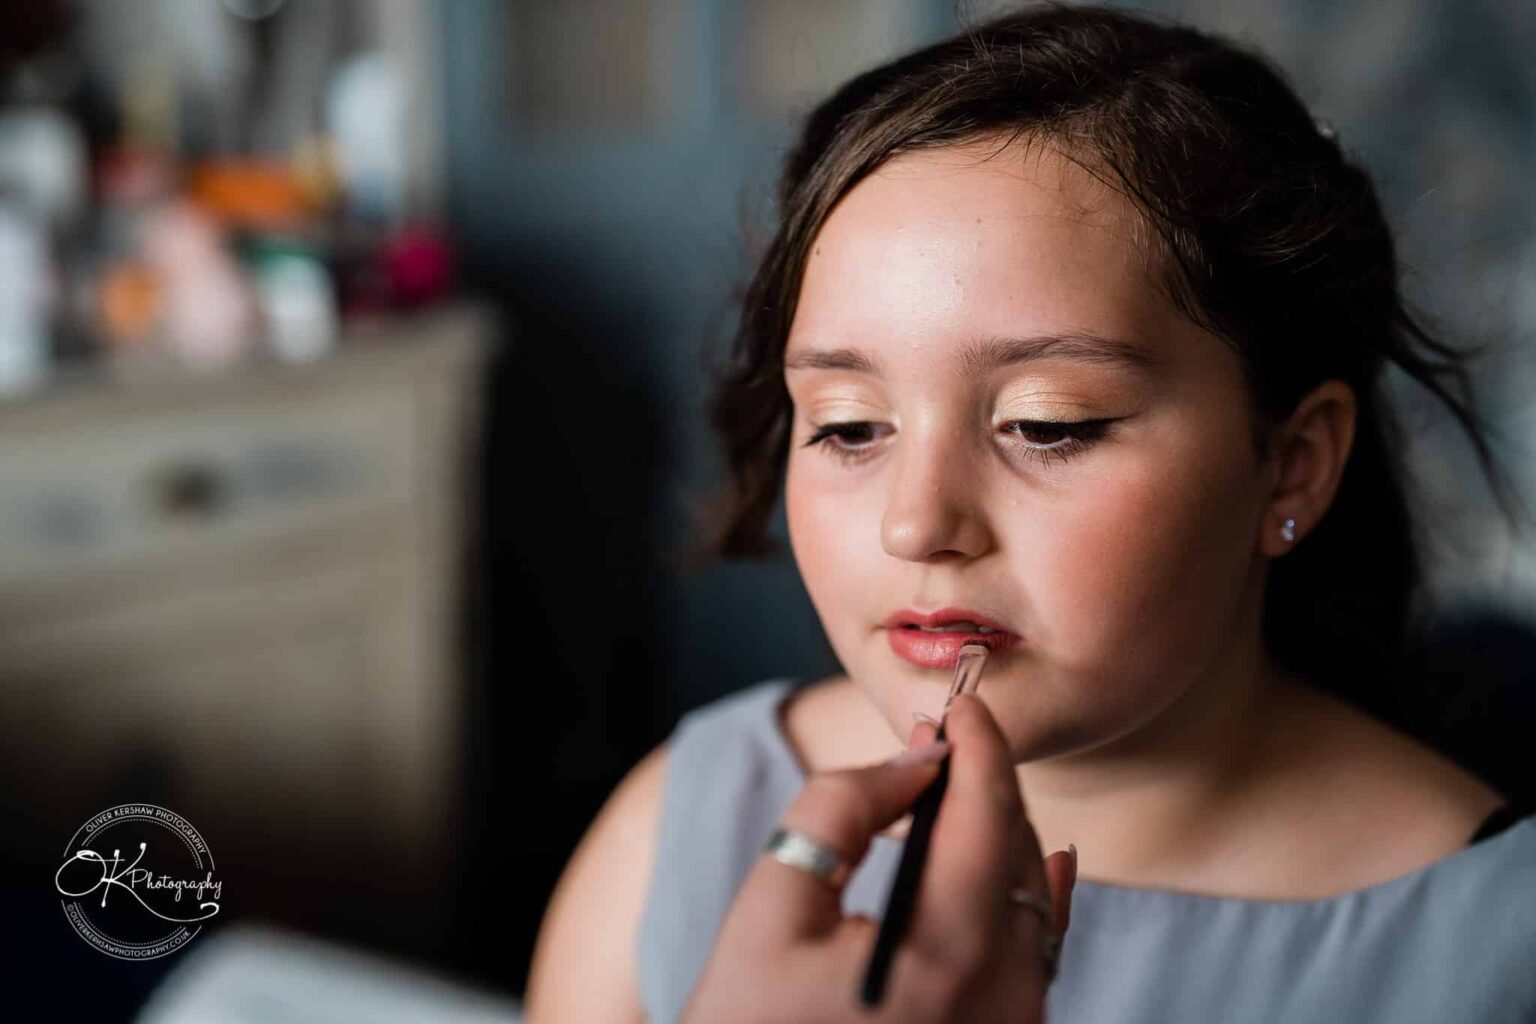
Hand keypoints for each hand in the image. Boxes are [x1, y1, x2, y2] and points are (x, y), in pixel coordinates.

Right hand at [680, 691, 1076, 1022]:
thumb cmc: (748, 1023)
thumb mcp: (771, 906)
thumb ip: (840, 811)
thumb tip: (914, 761)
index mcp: (944, 954)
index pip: (987, 814)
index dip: (979, 744)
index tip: (963, 701)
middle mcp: (1000, 995)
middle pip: (1019, 847)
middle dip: (982, 780)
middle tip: (939, 740)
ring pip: (1037, 892)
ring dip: (1002, 831)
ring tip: (956, 791)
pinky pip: (1042, 945)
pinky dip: (1033, 888)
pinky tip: (1039, 857)